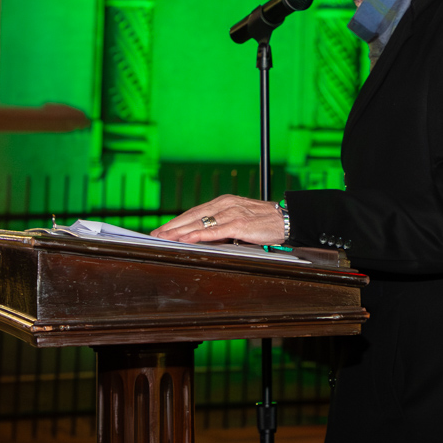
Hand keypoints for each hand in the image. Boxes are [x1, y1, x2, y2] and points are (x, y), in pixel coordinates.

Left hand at [151, 194, 284, 245]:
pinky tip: (186, 240)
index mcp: (223, 202)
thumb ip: (221, 225)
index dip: (176, 221)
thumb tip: (203, 236)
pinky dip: (197, 235)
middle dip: (171, 226)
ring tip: (164, 239)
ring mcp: (231, 213)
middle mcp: (224, 204)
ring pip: (199, 223)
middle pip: (191, 215)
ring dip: (179, 232)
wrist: (287, 220)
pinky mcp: (238, 224)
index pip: (194, 211)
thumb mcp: (239, 219)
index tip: (162, 229)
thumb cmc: (265, 222)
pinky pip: (213, 231)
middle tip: (155, 235)